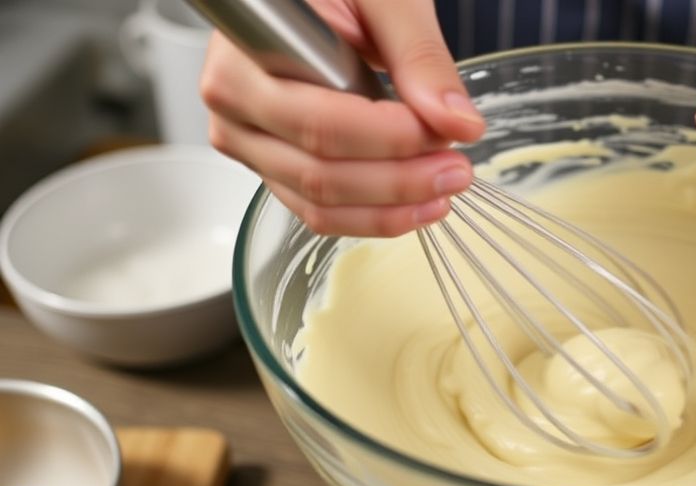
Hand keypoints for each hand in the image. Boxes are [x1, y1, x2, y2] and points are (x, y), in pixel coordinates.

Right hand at [199, 0, 484, 236]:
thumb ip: (418, 56)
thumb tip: (457, 122)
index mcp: (244, 56)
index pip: (318, 121)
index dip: (386, 139)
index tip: (444, 133)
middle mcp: (234, 106)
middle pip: (319, 171)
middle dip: (399, 181)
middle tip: (459, 169)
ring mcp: (248, 143)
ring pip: (319, 202)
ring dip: (390, 208)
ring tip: (446, 189)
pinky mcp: (272, 166)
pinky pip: (319, 211)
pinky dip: (373, 217)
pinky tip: (419, 205)